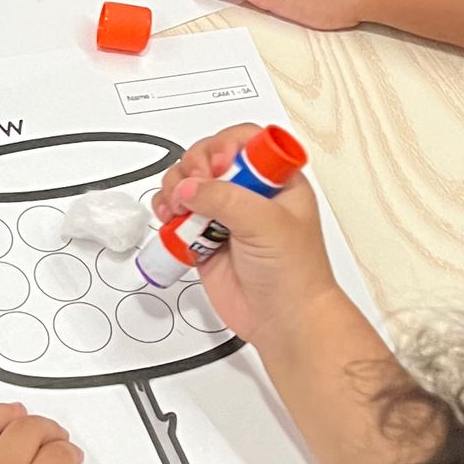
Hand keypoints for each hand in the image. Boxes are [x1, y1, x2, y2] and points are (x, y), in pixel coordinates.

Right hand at [149, 126, 340, 346]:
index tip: (217, 168)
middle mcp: (249, 194)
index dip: (224, 147)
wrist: (284, 322)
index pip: (246, 141)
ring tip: (178, 208)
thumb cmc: (296, 275)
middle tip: (194, 188)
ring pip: (188, 184)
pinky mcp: (204, 239)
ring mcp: (225, 216)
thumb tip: (190, 187)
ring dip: (175, 189)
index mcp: (276, 181)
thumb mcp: (268, 224)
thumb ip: (226, 199)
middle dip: (193, 167)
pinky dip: (167, 213)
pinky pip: (177, 215)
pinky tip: (170, 221)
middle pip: (209, 158)